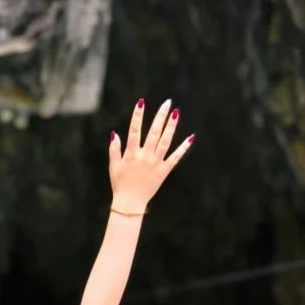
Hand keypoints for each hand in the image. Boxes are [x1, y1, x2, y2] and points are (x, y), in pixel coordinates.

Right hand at [108, 98, 192, 213]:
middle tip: (167, 103)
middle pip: (154, 132)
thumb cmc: (120, 184)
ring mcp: (156, 163)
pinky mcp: (164, 171)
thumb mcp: (113, 166)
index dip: (138, 116)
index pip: (134, 131)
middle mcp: (145, 157)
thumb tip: (115, 133)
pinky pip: (175, 158)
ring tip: (176, 113)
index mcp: (131, 154)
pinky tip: (191, 138)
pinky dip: (183, 148)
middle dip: (160, 116)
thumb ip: (114, 149)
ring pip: (165, 142)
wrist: (130, 202)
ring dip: (171, 127)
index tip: (141, 102)